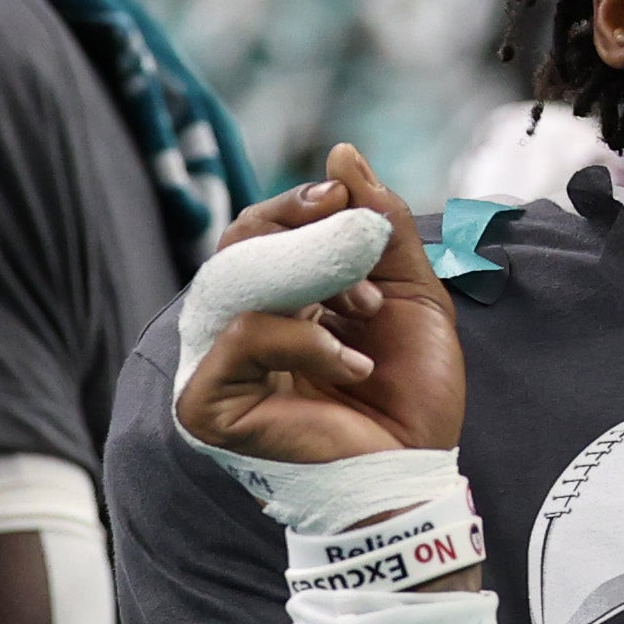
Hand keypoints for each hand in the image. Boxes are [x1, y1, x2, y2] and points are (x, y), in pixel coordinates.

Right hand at [172, 143, 465, 465]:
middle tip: (349, 231)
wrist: (415, 471)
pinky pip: (240, 340)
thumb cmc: (410, 395)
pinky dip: (302, 342)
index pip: (261, 229)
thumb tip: (342, 152)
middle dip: (297, 228)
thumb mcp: (409, 293)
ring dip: (310, 282)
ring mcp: (219, 364)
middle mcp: (240, 326)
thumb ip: (379, 225)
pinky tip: (350, 366)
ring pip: (233, 283)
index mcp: (280, 300)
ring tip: (365, 311)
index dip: (296, 202)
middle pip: (237, 245)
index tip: (340, 196)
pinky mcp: (209, 403)